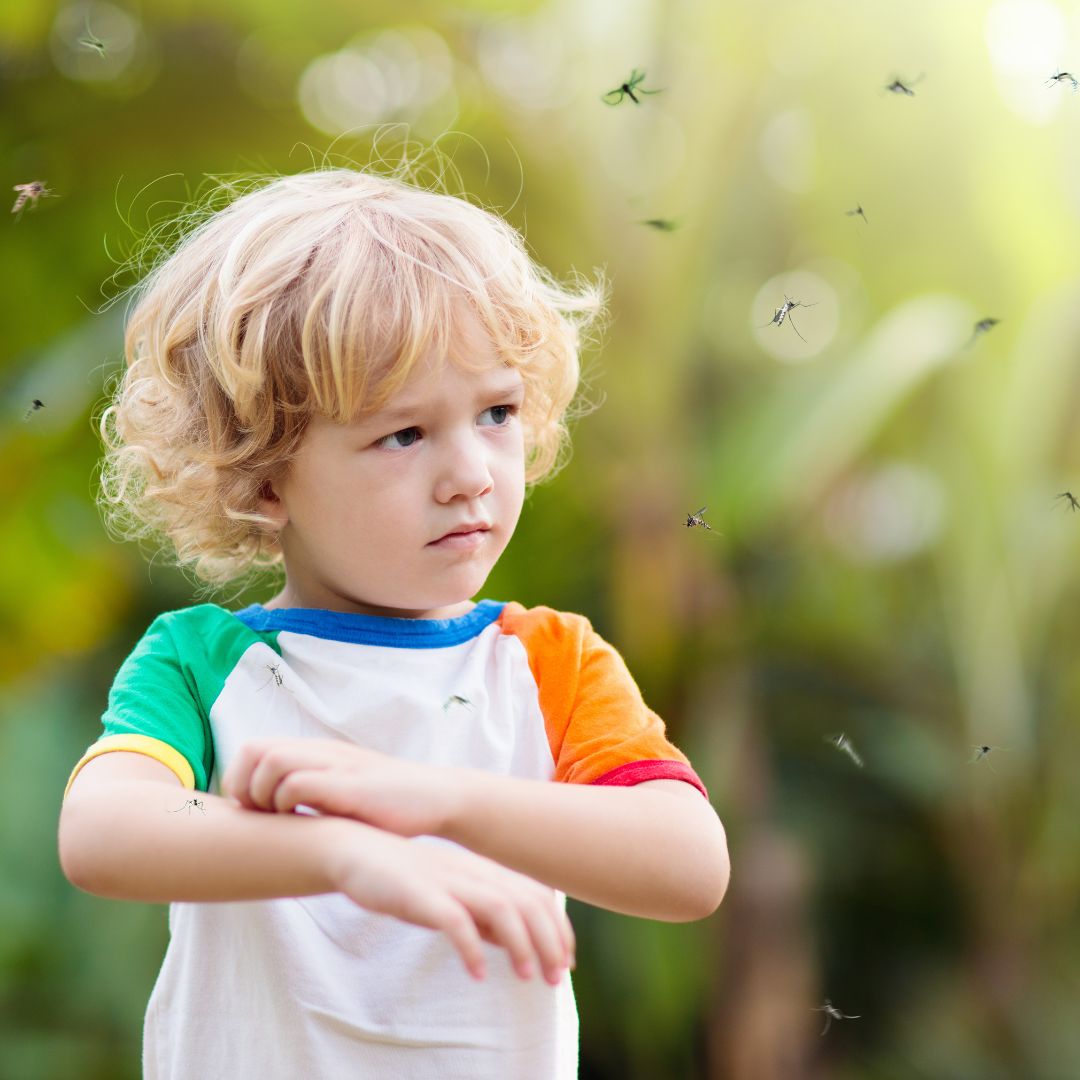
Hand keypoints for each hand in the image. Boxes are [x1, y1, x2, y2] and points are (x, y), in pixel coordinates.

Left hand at [221, 738, 462, 836]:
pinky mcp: (351, 786)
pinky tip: (302, 823)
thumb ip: (310, 794)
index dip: (238, 778)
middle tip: (257, 816)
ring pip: (274, 762)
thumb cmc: (387, 804)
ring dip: (264, 794)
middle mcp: (322, 752)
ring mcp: (337, 765)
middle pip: (255, 750)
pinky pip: (301, 783)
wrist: (437, 797)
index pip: (253, 748)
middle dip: (243, 786)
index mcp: (315, 752)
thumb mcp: (341, 792)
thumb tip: (269, 818)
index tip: (249, 810)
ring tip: (279, 819)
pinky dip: (289, 803)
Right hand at [324, 819, 575, 984]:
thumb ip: (482, 916)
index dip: (557, 928)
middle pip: (526, 901)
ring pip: (499, 906)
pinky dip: (470, 946)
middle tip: (556, 978)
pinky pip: (454, 919)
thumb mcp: (452, 897)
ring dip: (519, 943)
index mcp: (483, 871)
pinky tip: (476, 973)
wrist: (355, 850)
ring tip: (527, 976)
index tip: (566, 961)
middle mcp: (472, 871)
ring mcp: (447, 879)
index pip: (535, 895)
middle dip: (548, 940)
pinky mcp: (420, 892)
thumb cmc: (406, 879)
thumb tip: (513, 942)